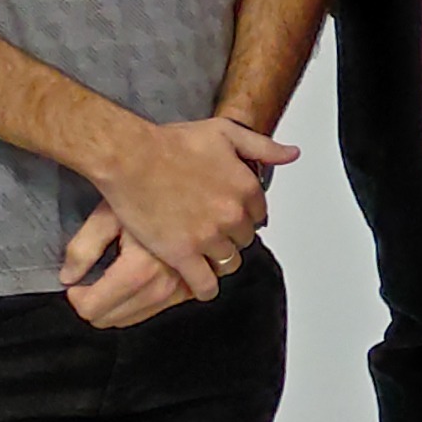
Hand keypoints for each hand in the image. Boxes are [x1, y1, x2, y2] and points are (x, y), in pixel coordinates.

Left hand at [59, 204, 189, 328]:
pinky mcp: (191, 288)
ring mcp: (180, 290)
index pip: (91, 308)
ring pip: (132, 319)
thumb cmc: (148, 193)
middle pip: (110, 319)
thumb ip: (83, 249)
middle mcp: (163, 286)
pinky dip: (138, 302)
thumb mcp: (108, 215)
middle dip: (95, 302)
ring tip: (115, 276)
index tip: (78, 280)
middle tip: (94, 277)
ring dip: (116, 305)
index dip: (76, 296)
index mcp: (139, 270)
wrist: (195, 184)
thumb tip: (68, 278)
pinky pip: (155, 311)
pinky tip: (138, 278)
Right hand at [93, 114, 299, 296]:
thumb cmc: (171, 143)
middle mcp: (233, 215)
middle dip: (231, 235)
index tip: (231, 213)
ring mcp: (208, 237)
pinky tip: (202, 285)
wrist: (131, 157)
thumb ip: (263, 147)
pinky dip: (205, 288)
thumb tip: (291, 154)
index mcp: (246, 188)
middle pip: (244, 238)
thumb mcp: (226, 133)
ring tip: (204, 254)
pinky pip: (204, 284)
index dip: (243, 213)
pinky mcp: (182, 254)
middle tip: (212, 230)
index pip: (258, 213)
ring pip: (227, 262)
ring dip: (218, 259)